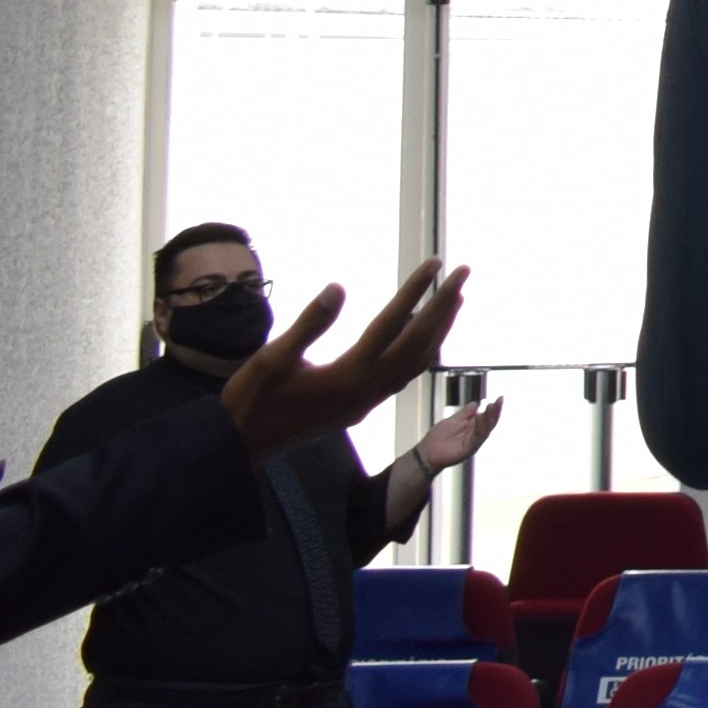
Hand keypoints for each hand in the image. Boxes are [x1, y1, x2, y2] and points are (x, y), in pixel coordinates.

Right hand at [219, 262, 463, 458]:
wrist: (243, 445)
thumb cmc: (252, 399)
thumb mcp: (272, 358)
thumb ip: (308, 324)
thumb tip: (338, 287)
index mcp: (348, 375)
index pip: (393, 324)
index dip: (416, 291)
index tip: (436, 263)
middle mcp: (367, 390)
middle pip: (418, 343)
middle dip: (444, 306)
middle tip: (464, 272)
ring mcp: (367, 401)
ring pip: (417, 362)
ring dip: (439, 329)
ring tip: (456, 298)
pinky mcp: (360, 408)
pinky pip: (404, 376)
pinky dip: (422, 351)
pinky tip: (423, 336)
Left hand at [419, 398, 501, 472]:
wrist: (427, 452)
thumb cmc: (438, 437)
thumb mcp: (453, 420)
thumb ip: (465, 413)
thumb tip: (476, 403)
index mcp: (472, 427)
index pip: (486, 416)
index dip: (493, 408)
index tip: (499, 397)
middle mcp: (475, 435)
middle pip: (489, 422)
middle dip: (495, 411)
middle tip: (501, 400)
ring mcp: (473, 442)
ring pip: (486, 429)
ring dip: (491, 417)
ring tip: (493, 406)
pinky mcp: (469, 449)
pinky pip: (478, 437)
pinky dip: (481, 427)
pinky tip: (482, 417)